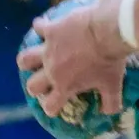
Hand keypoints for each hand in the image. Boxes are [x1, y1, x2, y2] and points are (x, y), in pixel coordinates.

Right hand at [20, 0, 126, 118]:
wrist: (107, 31)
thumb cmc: (109, 60)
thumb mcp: (113, 85)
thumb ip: (111, 102)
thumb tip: (109, 113)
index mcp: (65, 86)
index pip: (50, 105)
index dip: (51, 107)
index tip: (55, 105)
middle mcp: (52, 70)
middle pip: (33, 86)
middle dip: (36, 87)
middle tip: (43, 82)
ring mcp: (48, 50)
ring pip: (25, 59)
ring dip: (27, 61)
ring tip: (32, 59)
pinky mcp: (50, 30)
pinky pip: (38, 27)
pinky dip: (40, 27)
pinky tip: (43, 26)